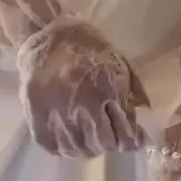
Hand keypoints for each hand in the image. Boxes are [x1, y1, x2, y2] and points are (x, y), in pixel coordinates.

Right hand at [18, 18, 147, 157]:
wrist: (47, 31)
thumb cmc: (89, 47)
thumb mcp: (120, 65)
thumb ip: (133, 95)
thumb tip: (144, 124)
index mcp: (106, 88)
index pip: (126, 132)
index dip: (133, 141)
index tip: (134, 140)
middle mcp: (81, 104)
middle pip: (104, 144)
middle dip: (113, 144)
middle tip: (113, 139)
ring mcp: (56, 111)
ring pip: (78, 149)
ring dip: (90, 149)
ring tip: (92, 141)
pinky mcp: (35, 114)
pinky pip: (53, 146)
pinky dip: (64, 149)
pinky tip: (71, 141)